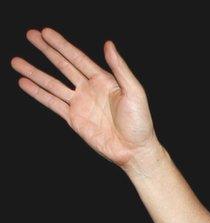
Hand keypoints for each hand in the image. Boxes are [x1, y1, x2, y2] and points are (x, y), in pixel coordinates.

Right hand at [11, 28, 158, 168]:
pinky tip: (25, 83)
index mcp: (104, 80)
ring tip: (17, 61)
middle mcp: (90, 89)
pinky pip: (52, 103)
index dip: (62, 45)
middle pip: (63, 66)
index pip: (78, 58)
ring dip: (35, 72)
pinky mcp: (74, 119)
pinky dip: (38, 93)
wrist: (135, 151)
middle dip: (46, 51)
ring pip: (52, 84)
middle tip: (30, 35)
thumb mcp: (134, 92)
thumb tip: (108, 45)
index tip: (45, 32)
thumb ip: (120, 69)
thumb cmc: (140, 122)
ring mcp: (80, 104)